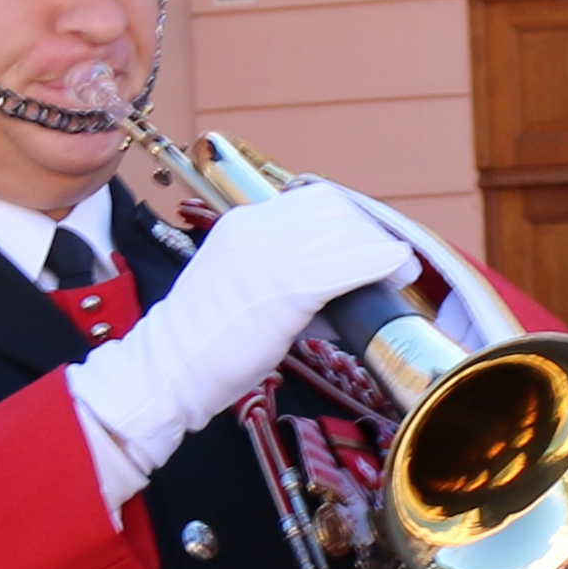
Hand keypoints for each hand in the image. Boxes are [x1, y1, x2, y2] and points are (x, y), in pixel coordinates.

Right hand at [72, 180, 420, 488]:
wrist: (168, 367)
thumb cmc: (203, 342)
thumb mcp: (237, 284)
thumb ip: (279, 271)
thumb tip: (334, 281)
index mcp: (242, 222)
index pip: (312, 201)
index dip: (349, 220)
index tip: (367, 243)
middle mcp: (257, 226)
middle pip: (336, 210)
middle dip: (370, 232)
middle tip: (390, 262)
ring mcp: (272, 252)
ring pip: (349, 232)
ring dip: (381, 249)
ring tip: (396, 274)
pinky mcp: (288, 285)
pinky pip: (352, 263)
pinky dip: (383, 263)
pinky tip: (398, 272)